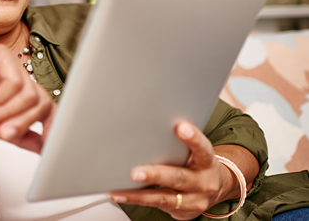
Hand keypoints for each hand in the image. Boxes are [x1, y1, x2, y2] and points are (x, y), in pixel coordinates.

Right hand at [0, 44, 54, 152]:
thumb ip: (22, 136)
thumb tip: (43, 148)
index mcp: (22, 92)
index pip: (46, 106)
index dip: (52, 124)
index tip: (50, 144)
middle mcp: (20, 77)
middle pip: (41, 102)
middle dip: (23, 122)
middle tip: (3, 132)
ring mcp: (13, 65)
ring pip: (30, 94)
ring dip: (8, 112)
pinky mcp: (2, 56)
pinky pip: (15, 82)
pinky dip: (1, 98)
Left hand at [110, 122, 230, 219]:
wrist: (214, 187)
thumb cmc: (198, 162)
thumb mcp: (197, 150)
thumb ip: (180, 142)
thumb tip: (151, 124)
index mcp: (207, 161)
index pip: (202, 148)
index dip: (193, 138)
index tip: (181, 127)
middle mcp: (203, 182)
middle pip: (179, 178)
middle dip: (155, 175)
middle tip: (136, 172)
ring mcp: (194, 200)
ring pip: (164, 198)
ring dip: (139, 195)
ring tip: (120, 191)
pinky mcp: (183, 212)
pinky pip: (157, 206)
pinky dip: (137, 200)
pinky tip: (122, 195)